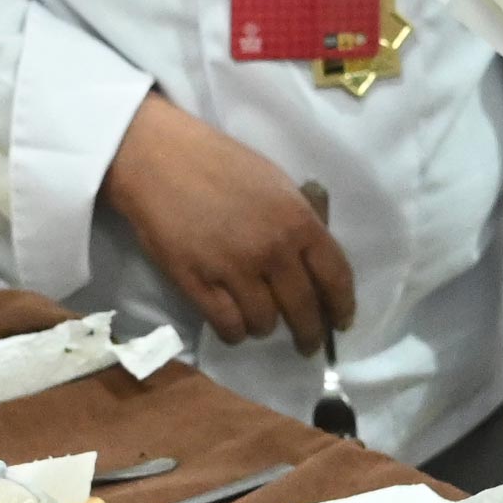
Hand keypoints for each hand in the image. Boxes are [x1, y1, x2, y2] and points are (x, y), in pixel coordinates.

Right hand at [101, 95, 356, 348]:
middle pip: (304, 310)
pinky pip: (229, 327)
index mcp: (298, 221)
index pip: (335, 277)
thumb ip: (298, 221)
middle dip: (309, 334)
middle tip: (306, 344)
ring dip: (264, 326)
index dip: (341, 307)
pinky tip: (233, 325)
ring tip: (258, 319)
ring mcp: (235, 270)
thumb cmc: (219, 163)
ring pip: (265, 323)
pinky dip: (235, 332)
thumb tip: (313, 260)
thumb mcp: (275, 182)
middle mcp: (273, 250)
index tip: (340, 323)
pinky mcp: (199, 285)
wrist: (160, 159)